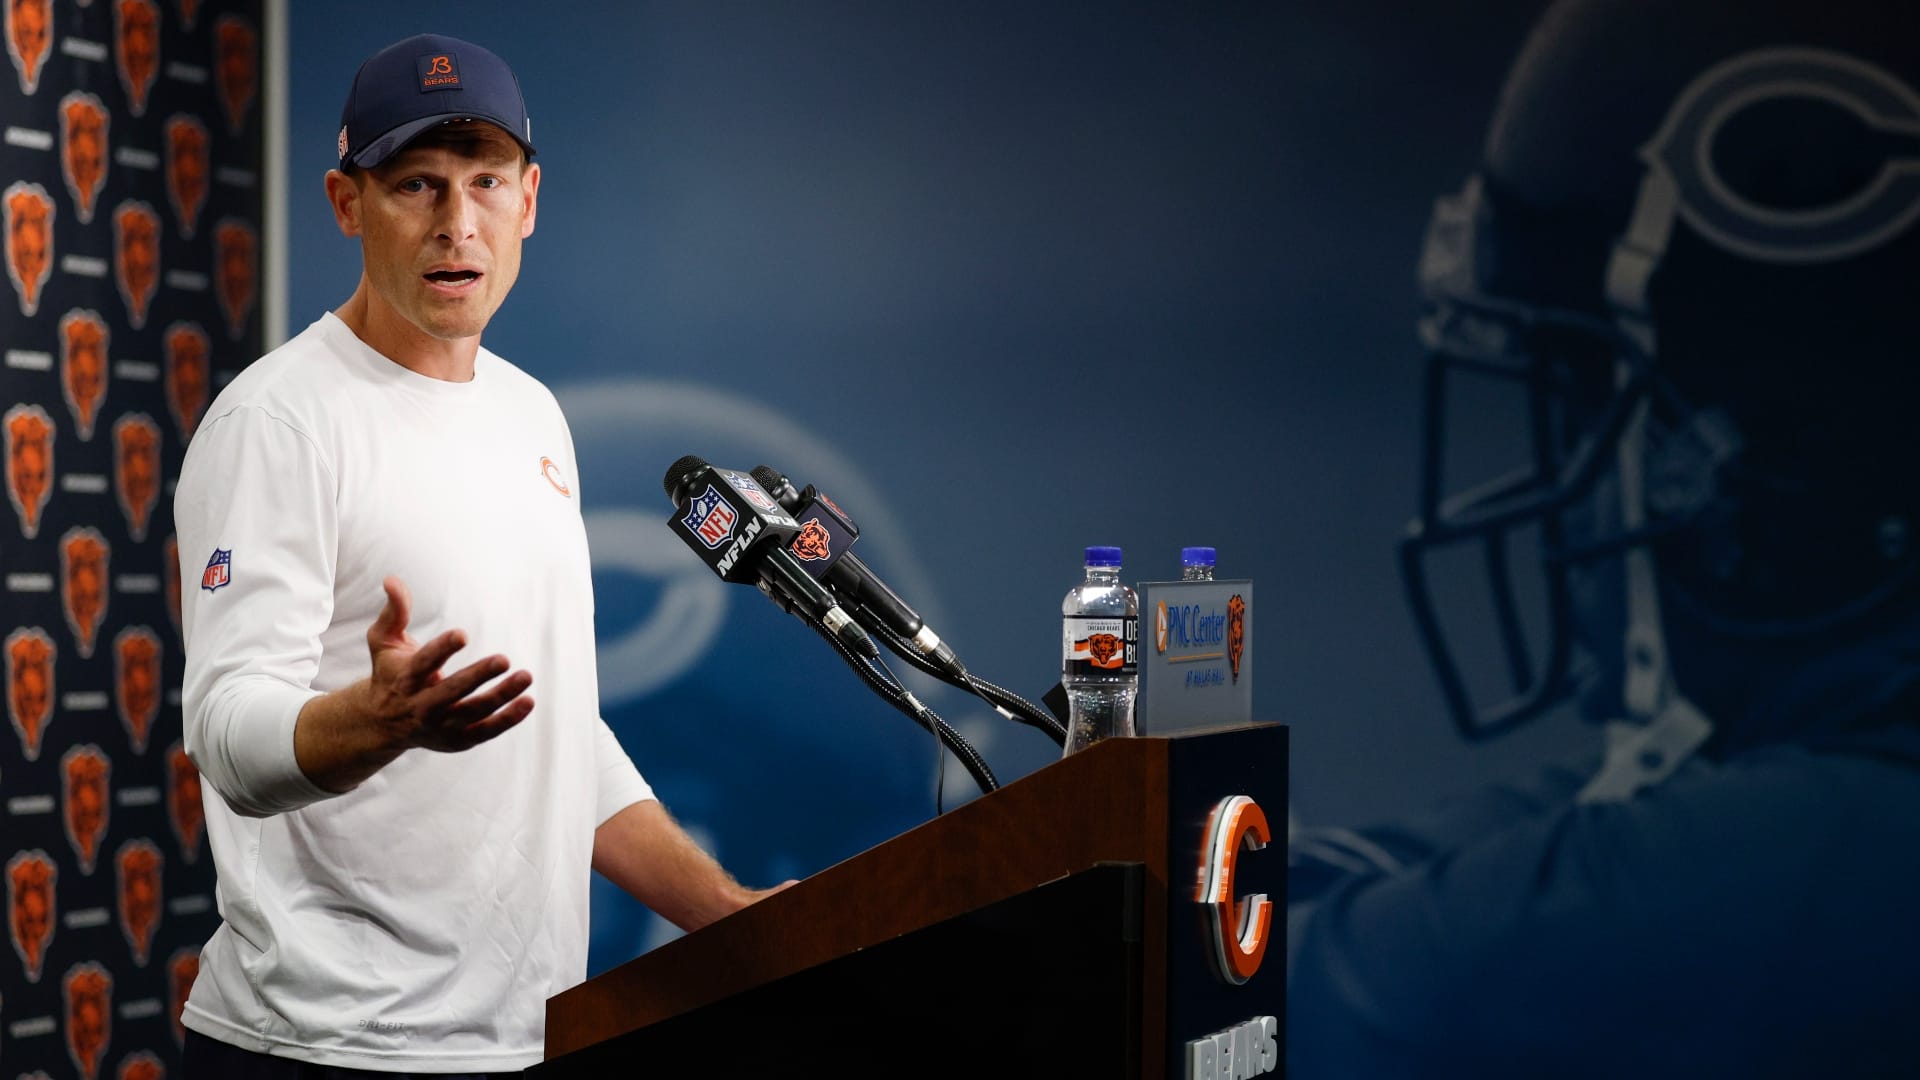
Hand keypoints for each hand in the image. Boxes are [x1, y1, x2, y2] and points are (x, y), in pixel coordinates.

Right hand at [363, 576, 533, 752]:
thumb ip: (394, 612)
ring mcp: (440, 725)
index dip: (442, 648)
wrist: (381, 723)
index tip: (463, 634)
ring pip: (473, 712)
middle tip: (504, 659)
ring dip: (501, 696)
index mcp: (405, 678)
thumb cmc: (390, 672)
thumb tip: (392, 579)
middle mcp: (421, 705)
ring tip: (526, 677)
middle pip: (451, 691)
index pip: (424, 662)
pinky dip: (507, 719)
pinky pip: (485, 731)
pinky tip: (528, 702)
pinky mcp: (457, 740)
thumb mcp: (384, 642)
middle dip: (478, 676)